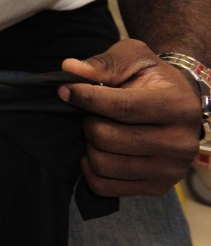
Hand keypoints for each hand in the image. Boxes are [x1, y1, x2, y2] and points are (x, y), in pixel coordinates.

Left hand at [58, 39, 201, 195]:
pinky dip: (90, 168)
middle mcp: (180, 143)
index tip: (66, 91)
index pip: (123, 107)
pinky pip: (104, 186)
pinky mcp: (158, 188)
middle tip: (91, 113)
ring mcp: (170, 170)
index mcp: (177, 107)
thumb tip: (70, 69)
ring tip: (98, 129)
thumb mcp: (134, 57)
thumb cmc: (151, 78)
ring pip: (103, 163)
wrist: (178, 104)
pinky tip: (97, 150)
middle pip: (108, 138)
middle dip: (87, 122)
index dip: (87, 98)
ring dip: (89, 145)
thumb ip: (104, 62)